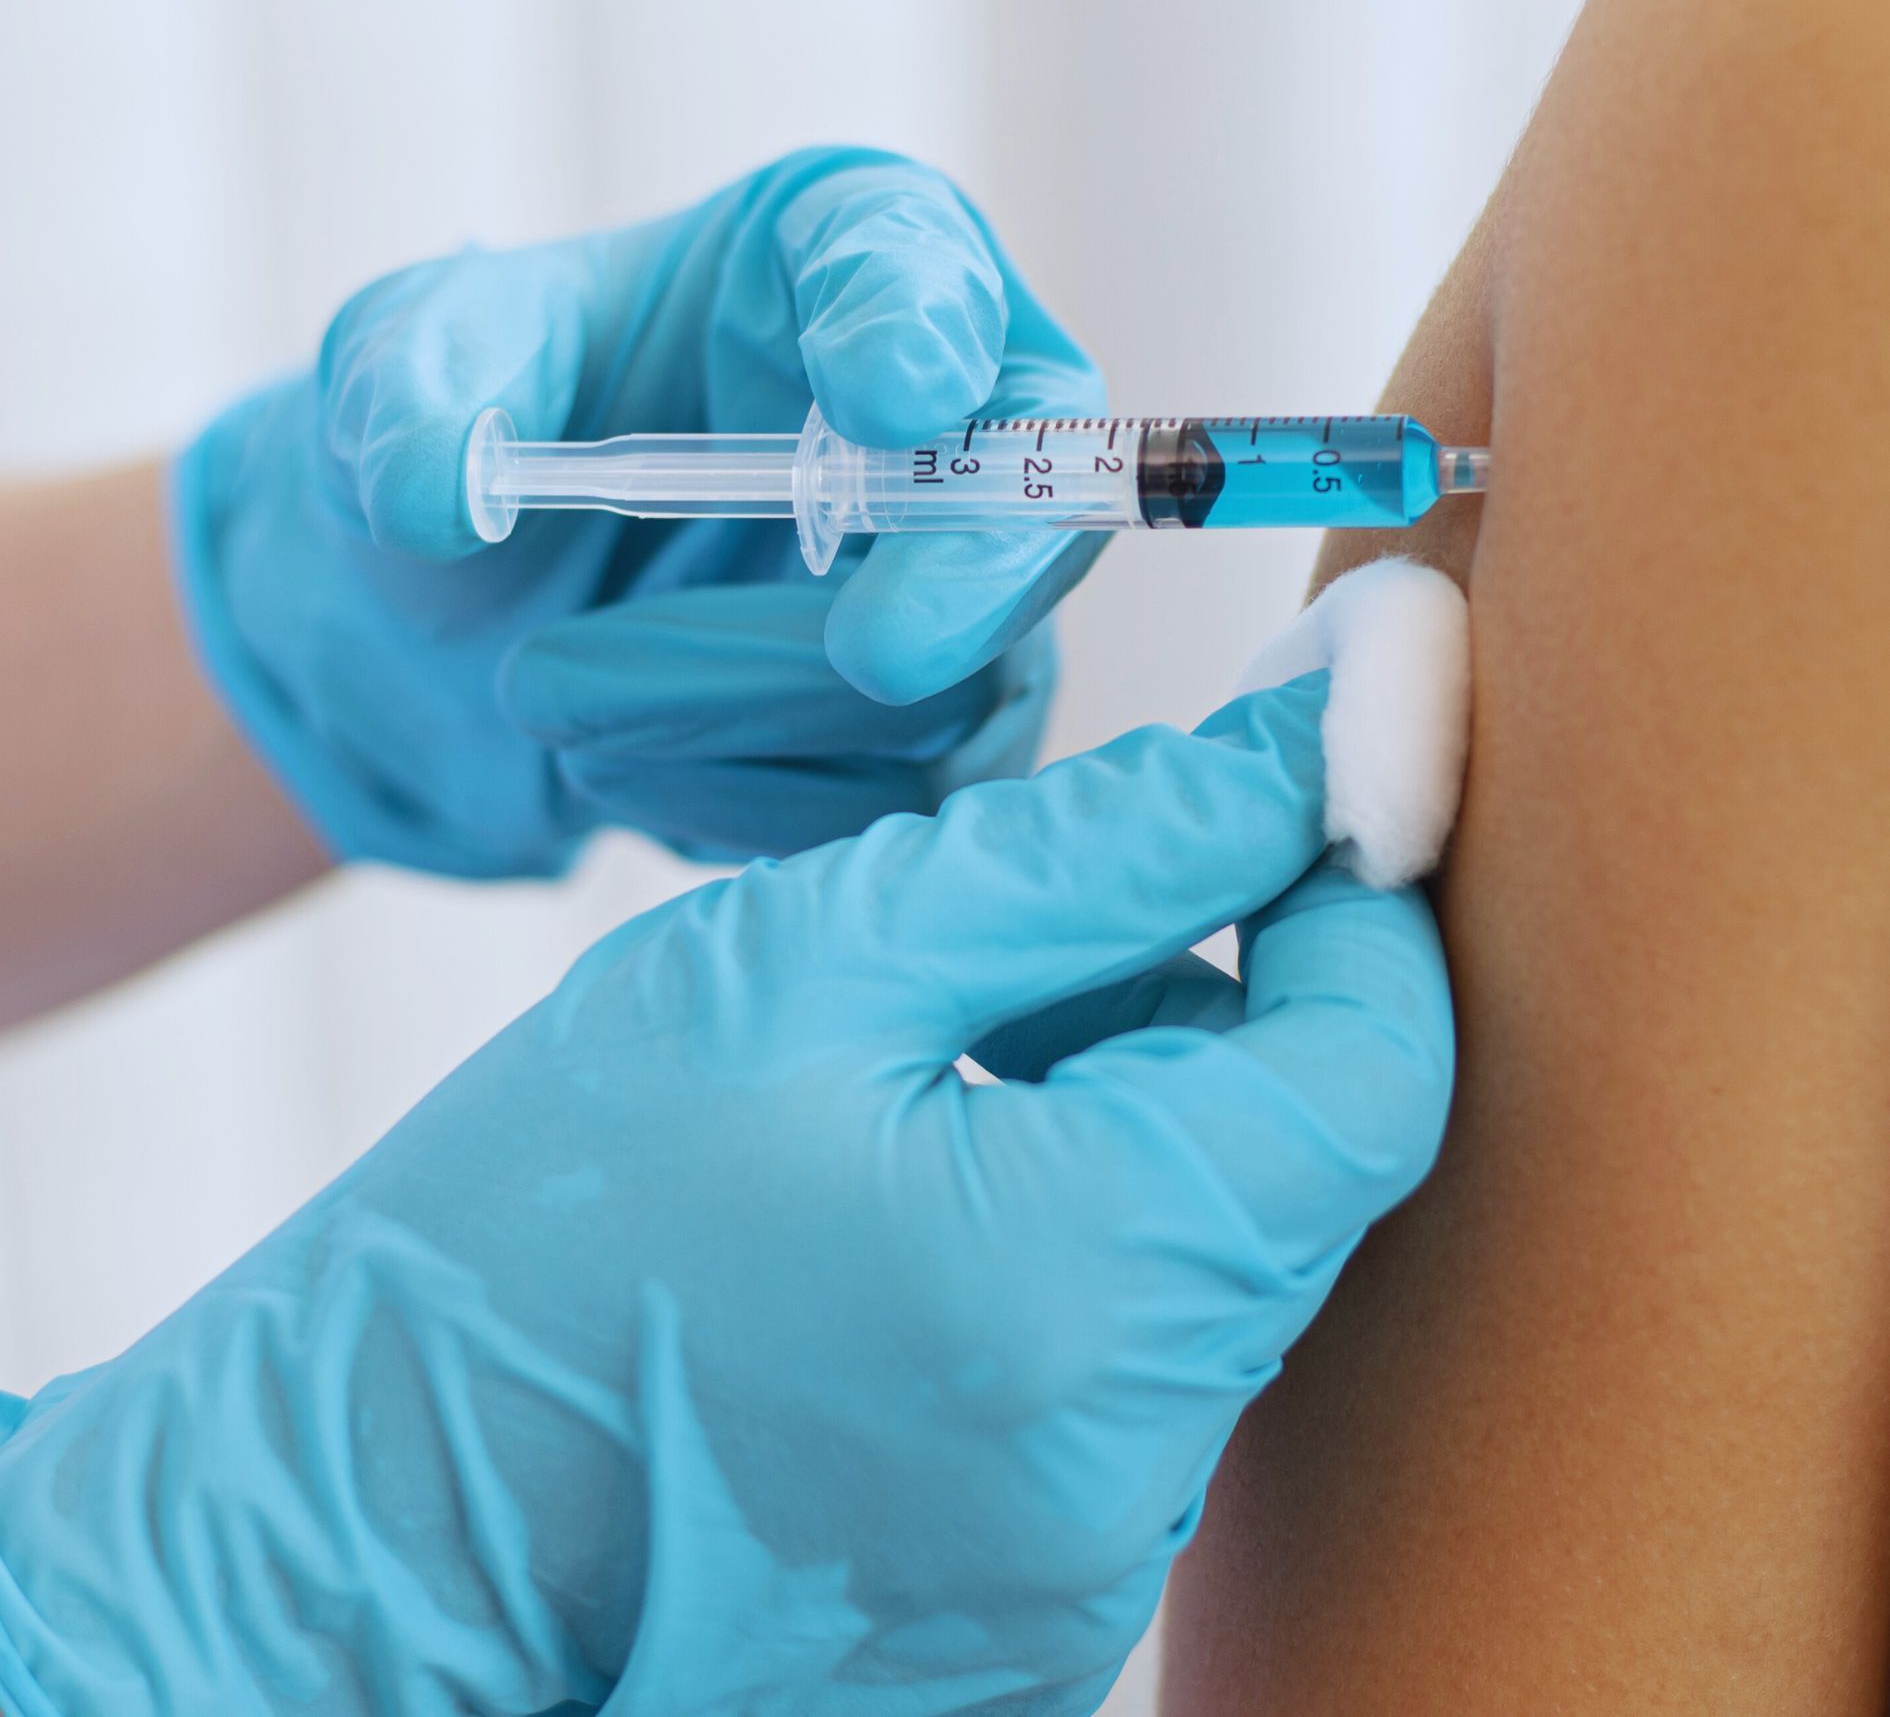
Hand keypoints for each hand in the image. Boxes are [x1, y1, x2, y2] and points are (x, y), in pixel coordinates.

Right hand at [0, 675, 1452, 1716]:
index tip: (1296, 788)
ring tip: (953, 1059)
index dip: (1358, 902)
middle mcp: (1129, 1468)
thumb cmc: (542, 1223)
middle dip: (1232, 1004)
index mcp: (1086, 1284)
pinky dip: (1080, 1257)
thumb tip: (1296, 748)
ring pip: (1218, 1275)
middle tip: (1073, 913)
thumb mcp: (804, 965)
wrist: (379, 1523)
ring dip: (1141, 1128)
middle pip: (1303, 1173)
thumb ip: (1092, 852)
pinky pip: (1136, 1384)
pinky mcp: (1035, 1615)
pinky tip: (925, 1203)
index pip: (1376, 1066)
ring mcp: (1086, 1568)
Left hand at [172, 148, 1105, 876]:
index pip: (915, 259)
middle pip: (1030, 496)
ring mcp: (957, 583)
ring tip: (550, 693)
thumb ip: (411, 391)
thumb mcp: (399, 371)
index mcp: (826, 259)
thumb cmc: (475, 434)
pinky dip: (746, 803)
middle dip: (966, 578)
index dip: (923, 322)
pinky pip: (902, 804)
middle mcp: (933, 412)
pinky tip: (621, 766)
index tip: (885, 391)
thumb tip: (434, 493)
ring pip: (955, 684)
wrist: (467, 616)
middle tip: (881, 654)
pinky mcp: (938, 730)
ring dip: (741, 713)